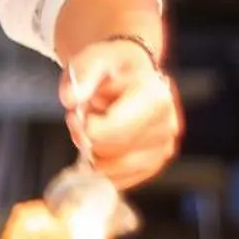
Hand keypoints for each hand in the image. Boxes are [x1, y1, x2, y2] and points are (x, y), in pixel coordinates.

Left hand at [61, 39, 182, 189]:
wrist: (128, 73)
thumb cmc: (111, 66)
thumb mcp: (93, 59)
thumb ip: (83, 75)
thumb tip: (71, 99)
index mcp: (156, 97)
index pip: (116, 130)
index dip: (88, 129)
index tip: (76, 116)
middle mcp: (167, 125)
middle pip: (111, 151)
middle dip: (88, 139)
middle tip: (83, 118)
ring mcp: (164, 147)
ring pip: (112, 169)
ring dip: (93, 153)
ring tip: (95, 128)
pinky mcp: (154, 164)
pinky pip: (119, 180)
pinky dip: (101, 167)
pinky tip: (101, 144)